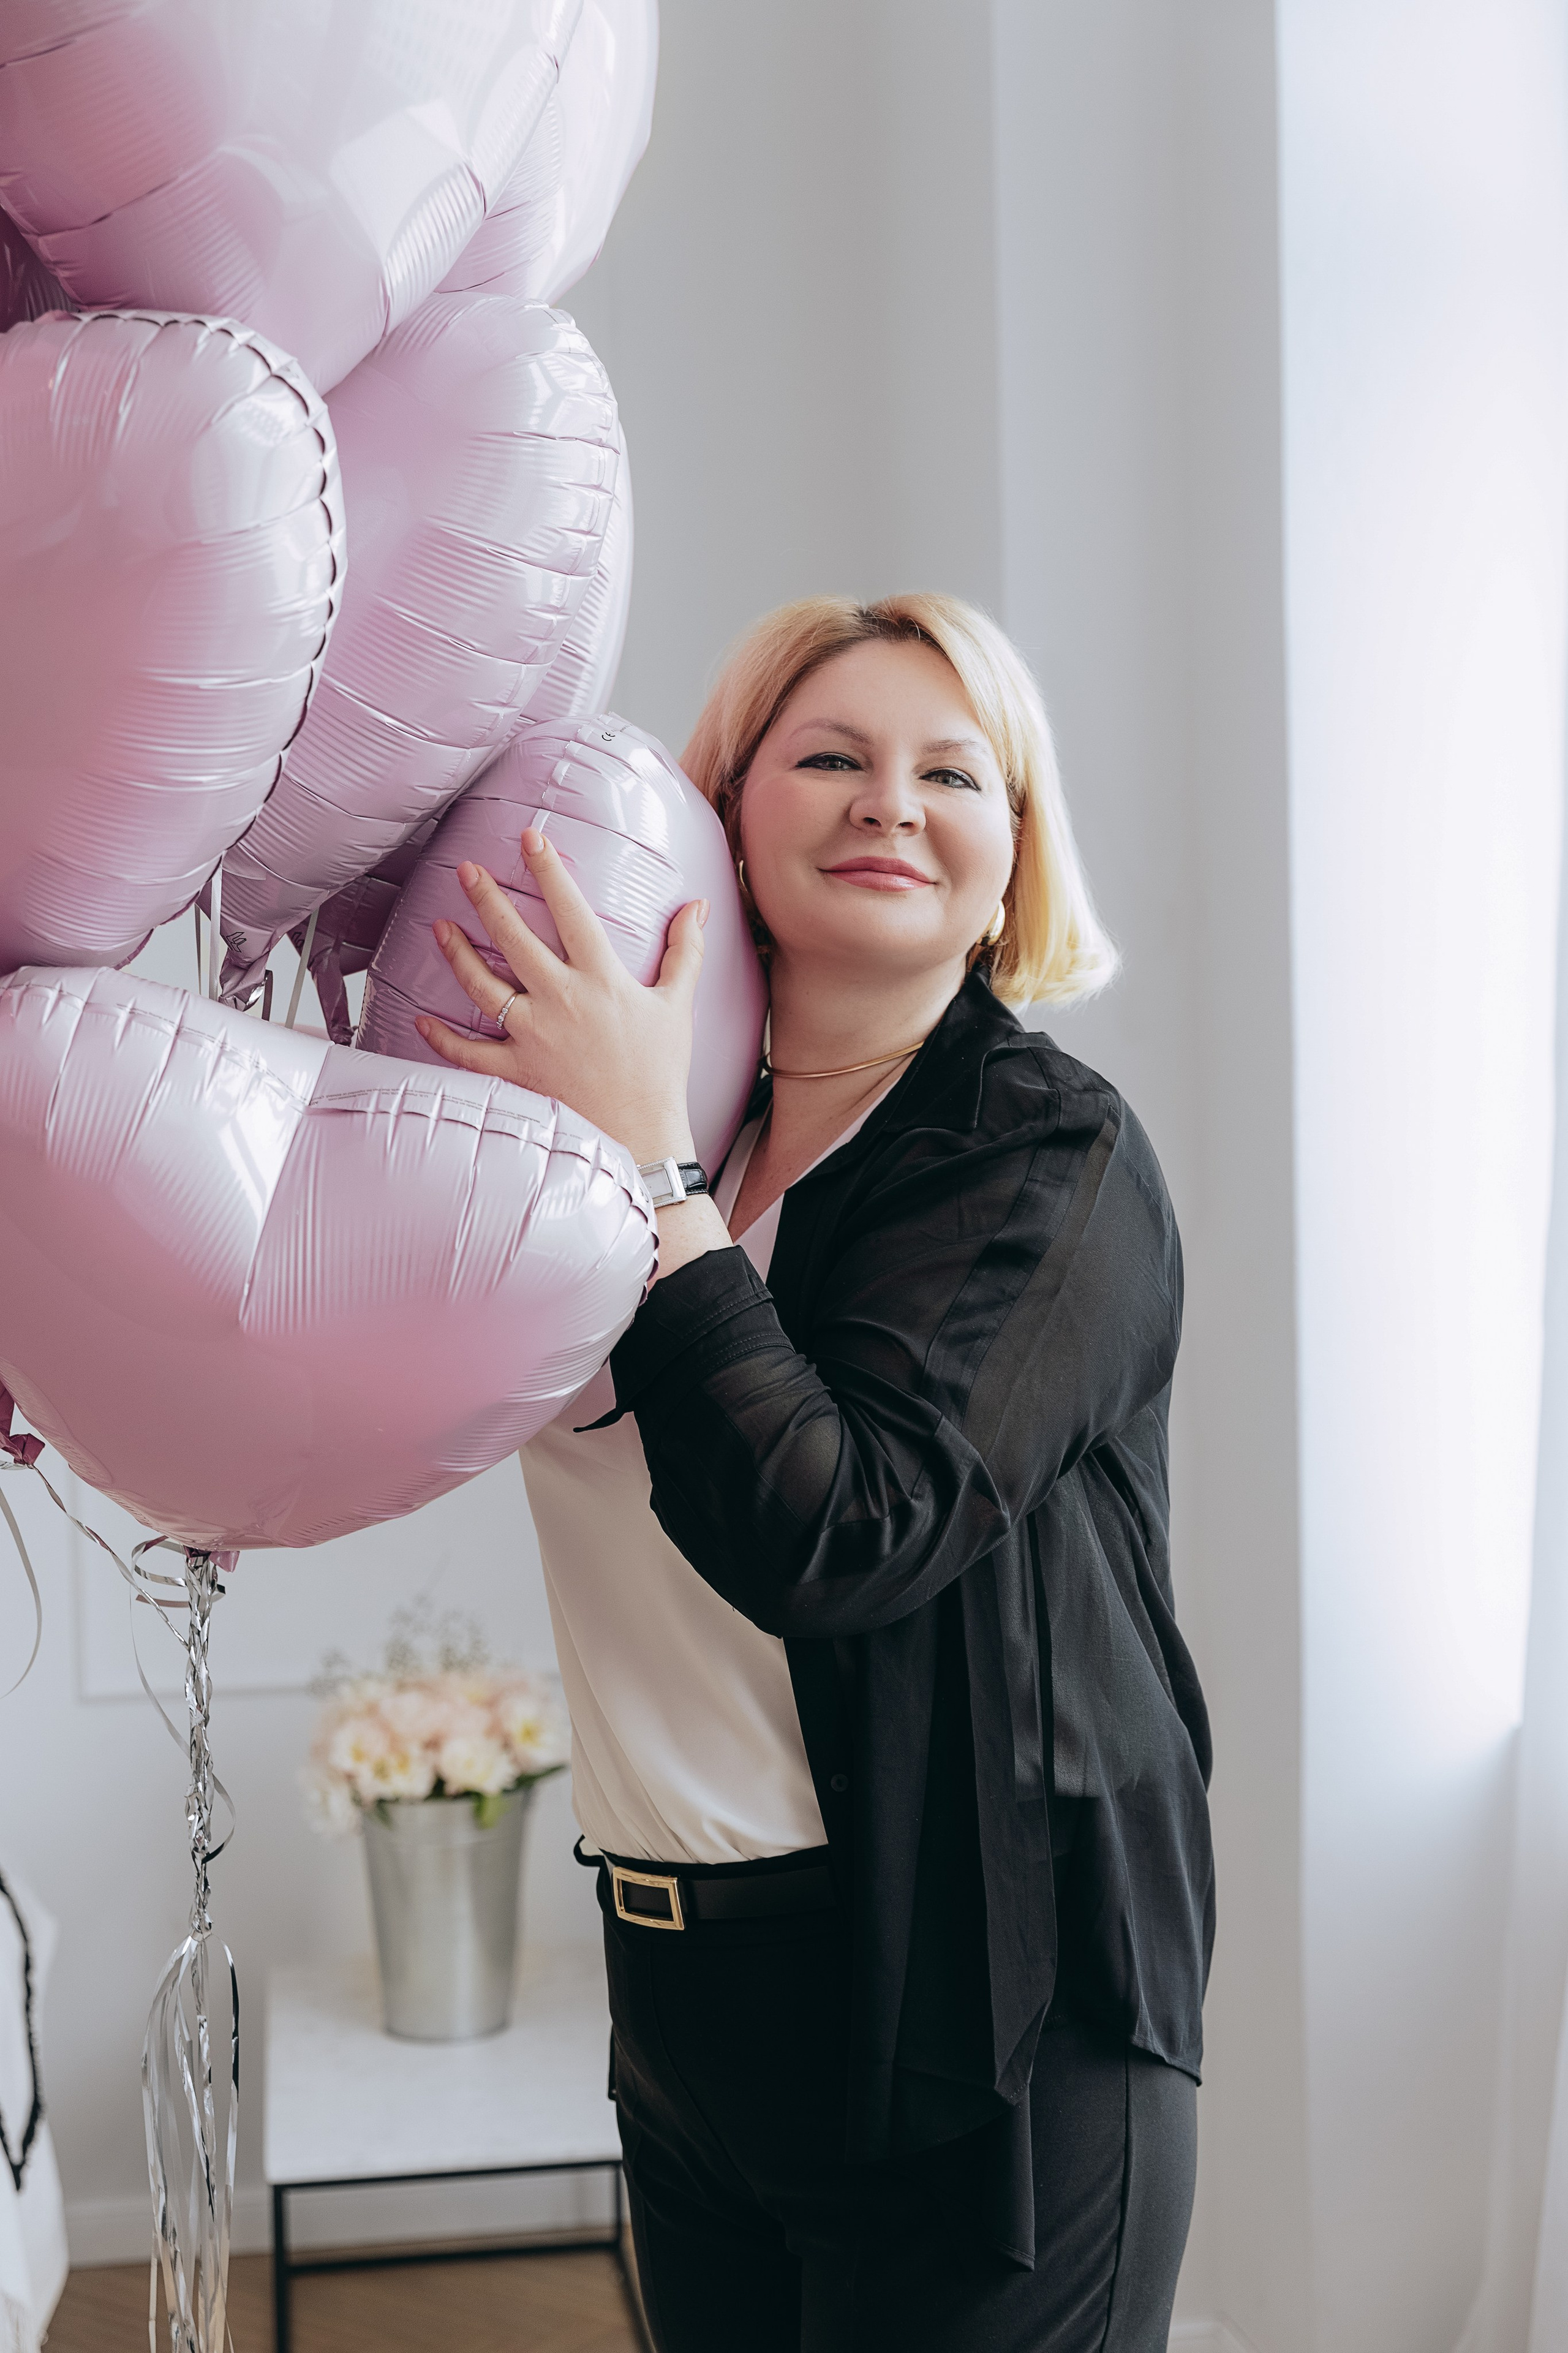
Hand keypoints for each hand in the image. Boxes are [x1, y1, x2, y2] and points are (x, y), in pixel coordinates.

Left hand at [414, 829, 706, 1166]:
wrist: (644, 1136)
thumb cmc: (661, 1071)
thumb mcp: (678, 1006)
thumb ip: (686, 952)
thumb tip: (698, 908)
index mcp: (601, 979)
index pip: (571, 910)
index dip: (549, 870)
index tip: (531, 837)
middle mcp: (561, 1001)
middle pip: (514, 938)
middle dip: (486, 899)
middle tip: (465, 870)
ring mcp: (534, 1036)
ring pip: (483, 986)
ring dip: (457, 954)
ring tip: (438, 926)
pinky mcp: (519, 1071)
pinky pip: (470, 1052)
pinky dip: (443, 1038)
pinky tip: (422, 1019)